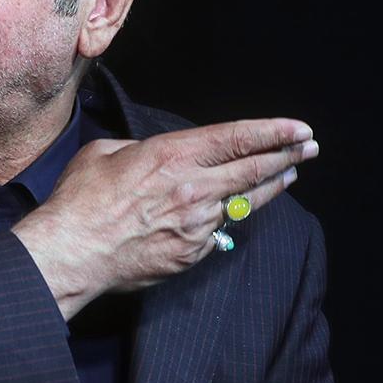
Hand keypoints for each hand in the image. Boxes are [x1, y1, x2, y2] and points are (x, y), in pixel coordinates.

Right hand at [11, 119, 317, 318]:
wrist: (73, 253)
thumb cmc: (81, 201)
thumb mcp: (106, 154)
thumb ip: (140, 150)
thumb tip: (153, 156)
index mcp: (173, 156)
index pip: (237, 139)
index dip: (273, 132)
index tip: (299, 129)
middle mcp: (194, 188)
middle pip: (253, 170)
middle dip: (287, 156)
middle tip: (309, 149)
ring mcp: (196, 224)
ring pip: (244, 203)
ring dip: (268, 188)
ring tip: (286, 176)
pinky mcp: (191, 253)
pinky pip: (218, 233)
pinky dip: (227, 220)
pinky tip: (234, 212)